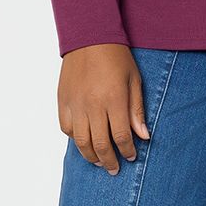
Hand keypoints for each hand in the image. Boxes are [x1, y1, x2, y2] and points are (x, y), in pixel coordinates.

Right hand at [58, 44, 150, 172]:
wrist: (89, 36)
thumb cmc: (117, 57)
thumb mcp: (134, 81)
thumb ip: (136, 110)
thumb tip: (143, 136)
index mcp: (113, 99)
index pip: (121, 137)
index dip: (127, 151)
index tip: (132, 157)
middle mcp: (92, 105)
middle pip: (100, 145)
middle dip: (109, 161)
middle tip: (114, 169)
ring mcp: (75, 104)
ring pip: (81, 142)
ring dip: (91, 156)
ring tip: (99, 162)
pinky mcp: (63, 100)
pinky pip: (67, 128)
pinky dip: (75, 139)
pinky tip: (84, 141)